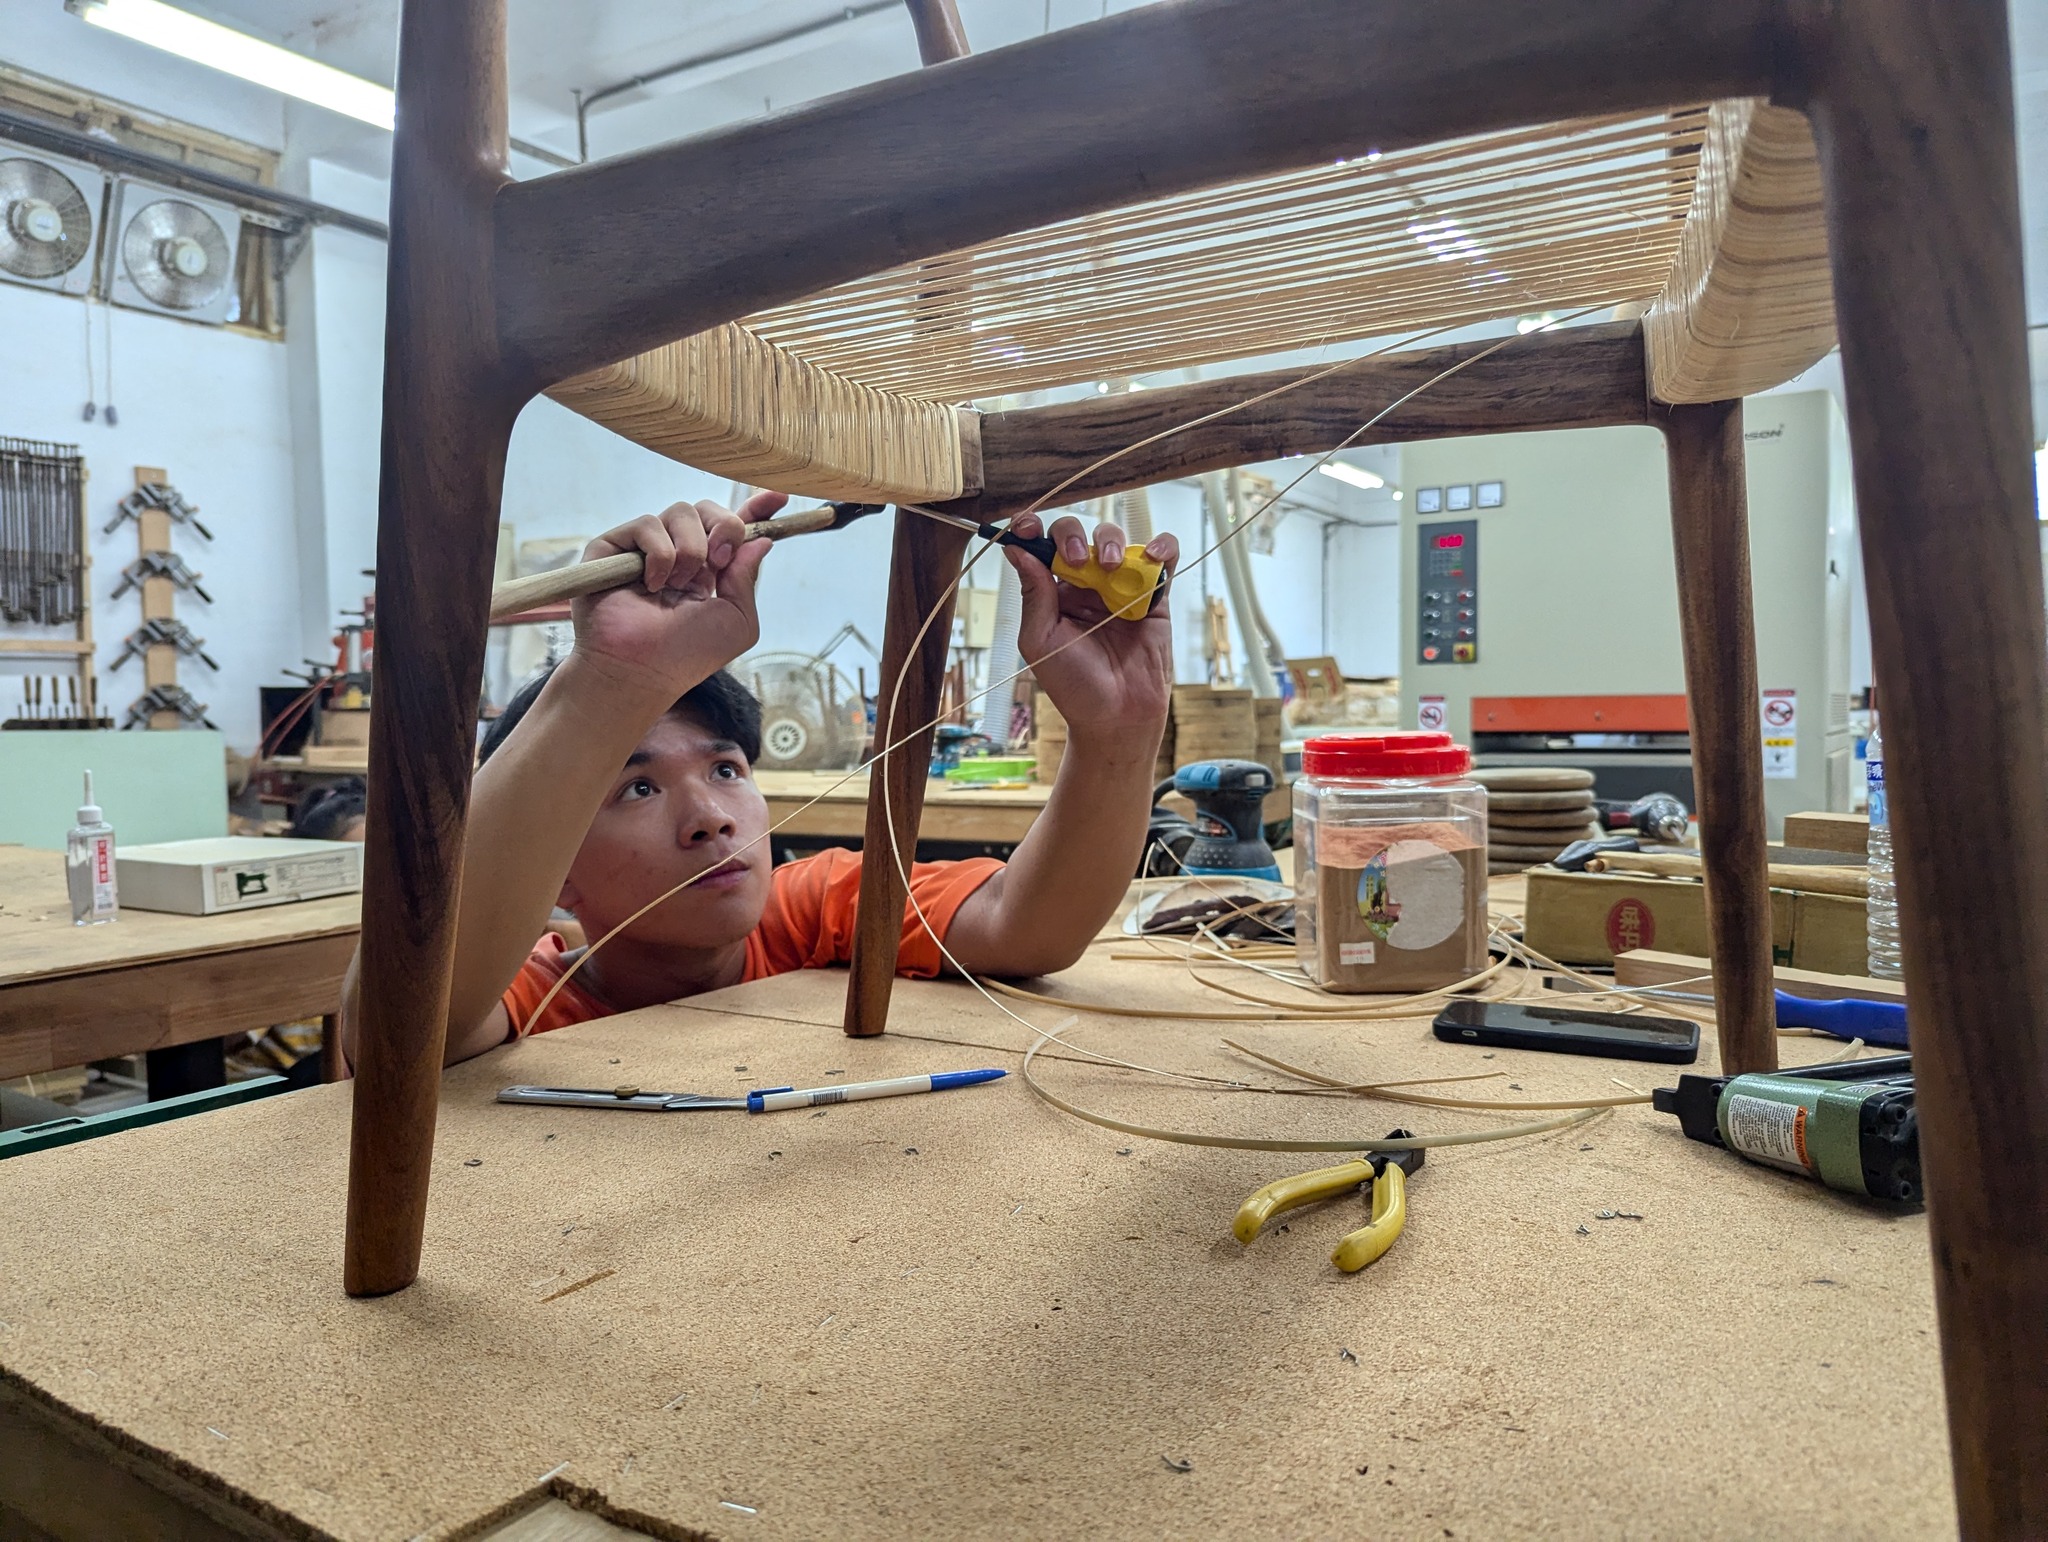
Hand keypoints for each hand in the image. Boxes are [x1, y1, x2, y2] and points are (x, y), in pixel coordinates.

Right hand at [569, 492, 786, 702]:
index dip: (756, 508)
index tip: (778, 497)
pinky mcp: (615, 547)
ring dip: (690, 550)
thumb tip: (762, 540)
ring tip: (678, 586)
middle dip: (724, 528)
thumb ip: (748, 578)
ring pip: (681, 512)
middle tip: (719, 562)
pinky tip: (653, 584)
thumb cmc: (687, 655)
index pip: (732, 528)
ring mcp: (646, 549)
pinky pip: (648, 524)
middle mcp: (678, 554)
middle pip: (708, 509)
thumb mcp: (737, 620)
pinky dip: (660, 554)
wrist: (643, 670)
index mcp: (709, 570)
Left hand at [1007, 513, 1176, 753]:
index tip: (1026, 527)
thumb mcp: (1040, 640)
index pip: (1041, 548)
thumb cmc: (1074, 686)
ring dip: (1112, 541)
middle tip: (1079, 561)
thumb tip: (1016, 550)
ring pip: (1116, 539)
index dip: (1032, 530)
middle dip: (1074, 536)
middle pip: (1078, 535)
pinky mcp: (1154, 596)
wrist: (1117, 716)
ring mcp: (1120, 587)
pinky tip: (1153, 555)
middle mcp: (1085, 584)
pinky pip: (1161, 559)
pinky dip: (1161, 547)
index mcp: (1053, 593)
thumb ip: (1034, 594)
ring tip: (1112, 566)